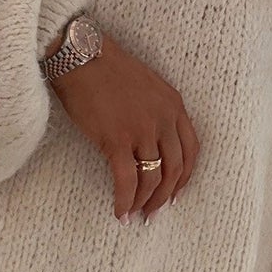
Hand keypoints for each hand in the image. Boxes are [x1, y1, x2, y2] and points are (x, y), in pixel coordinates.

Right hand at [50, 30, 199, 222]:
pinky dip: (125, 200)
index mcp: (174, 104)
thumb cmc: (106, 69)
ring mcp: (142, 130)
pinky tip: (120, 211)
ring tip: (135, 215)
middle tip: (153, 213)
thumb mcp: (145, 86)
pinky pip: (127, 180)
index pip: (192, 149)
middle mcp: (164, 118)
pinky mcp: (117, 139)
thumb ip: (155, 112)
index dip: (185, 176)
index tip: (175, 193)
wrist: (80, 55)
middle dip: (165, 196)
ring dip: (145, 202)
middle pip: (175, 169)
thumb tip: (149, 145)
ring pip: (153, 177)